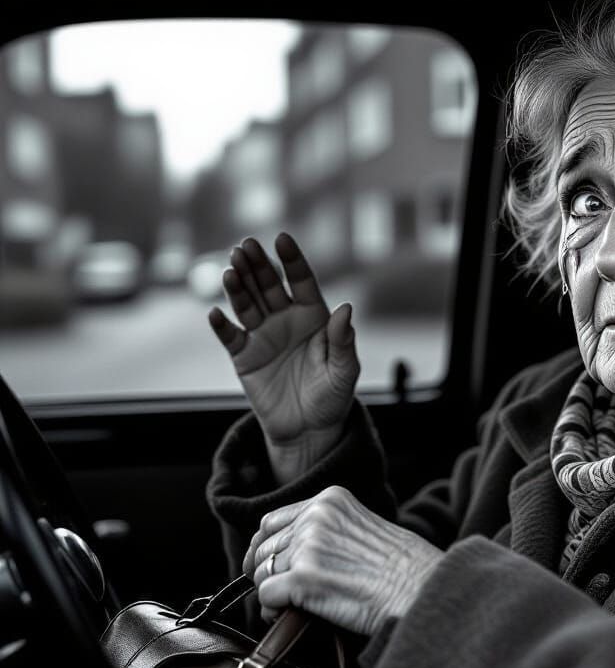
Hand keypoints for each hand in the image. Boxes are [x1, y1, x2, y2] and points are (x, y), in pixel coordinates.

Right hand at [208, 233, 359, 483]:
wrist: (309, 429)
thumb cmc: (333, 396)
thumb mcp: (344, 371)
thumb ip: (343, 341)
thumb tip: (346, 308)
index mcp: (314, 316)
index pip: (302, 281)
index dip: (292, 260)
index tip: (282, 238)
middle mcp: (286, 319)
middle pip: (269, 286)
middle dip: (257, 265)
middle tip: (245, 246)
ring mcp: (263, 336)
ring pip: (247, 305)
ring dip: (237, 287)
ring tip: (229, 270)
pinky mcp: (244, 357)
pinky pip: (230, 337)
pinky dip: (222, 326)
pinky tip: (215, 313)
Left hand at [244, 486, 443, 634]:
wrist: (423, 589)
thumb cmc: (406, 567)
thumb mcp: (365, 528)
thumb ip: (329, 529)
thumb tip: (293, 552)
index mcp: (330, 500)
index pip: (272, 521)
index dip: (265, 548)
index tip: (266, 567)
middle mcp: (316, 517)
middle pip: (263, 548)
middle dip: (267, 573)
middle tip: (281, 594)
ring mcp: (309, 546)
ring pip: (261, 572)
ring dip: (271, 593)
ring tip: (289, 607)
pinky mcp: (304, 578)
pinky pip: (266, 596)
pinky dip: (272, 612)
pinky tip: (289, 617)